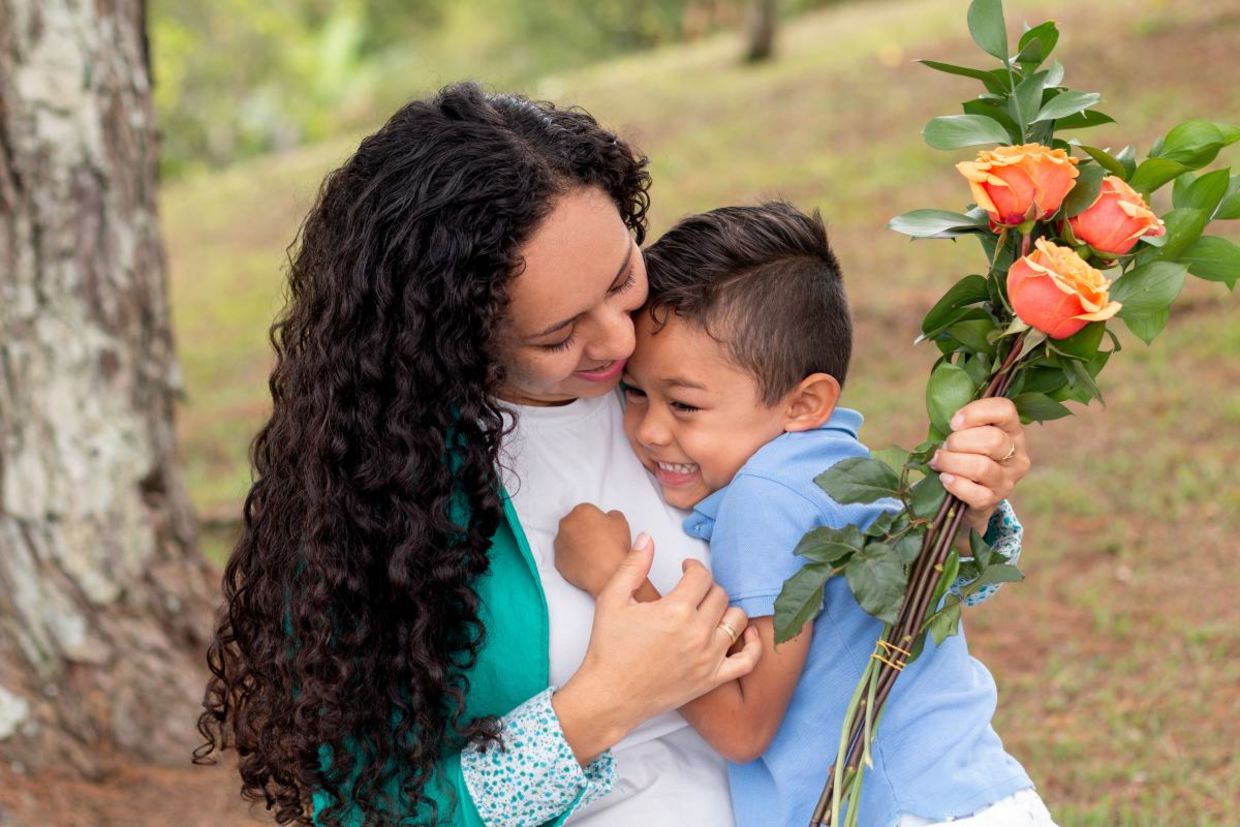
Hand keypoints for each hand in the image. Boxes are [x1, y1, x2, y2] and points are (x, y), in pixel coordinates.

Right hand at [551, 534, 761, 762]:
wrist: (609, 696)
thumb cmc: (608, 648)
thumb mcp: (612, 599)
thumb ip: (633, 565)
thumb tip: (648, 538)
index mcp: (675, 610)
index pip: (701, 576)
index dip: (693, 567)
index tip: (685, 570)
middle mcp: (697, 633)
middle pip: (719, 595)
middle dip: (706, 587)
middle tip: (692, 591)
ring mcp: (708, 658)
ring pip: (737, 620)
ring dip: (725, 610)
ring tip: (709, 610)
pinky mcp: (712, 680)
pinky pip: (747, 661)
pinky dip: (753, 645)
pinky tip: (744, 634)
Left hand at [555, 504, 631, 596]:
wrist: (609, 574)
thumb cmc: (615, 547)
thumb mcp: (621, 522)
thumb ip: (611, 515)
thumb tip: (607, 518)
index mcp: (581, 511)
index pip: (587, 512)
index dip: (596, 521)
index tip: (601, 530)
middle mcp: (566, 524)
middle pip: (574, 524)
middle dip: (583, 530)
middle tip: (597, 541)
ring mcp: (559, 543)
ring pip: (567, 540)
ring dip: (576, 544)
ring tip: (591, 553)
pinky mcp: (558, 560)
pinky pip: (565, 556)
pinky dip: (572, 558)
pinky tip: (585, 562)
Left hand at [929, 397, 1031, 533]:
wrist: (968, 497)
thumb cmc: (965, 455)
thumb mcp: (968, 434)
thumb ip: (963, 424)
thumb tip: (947, 419)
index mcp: (1012, 431)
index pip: (1005, 410)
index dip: (976, 412)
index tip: (953, 423)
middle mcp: (1016, 455)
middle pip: (993, 440)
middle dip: (959, 442)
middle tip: (945, 447)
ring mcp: (1008, 480)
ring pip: (982, 467)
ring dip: (951, 462)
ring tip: (938, 462)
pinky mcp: (994, 500)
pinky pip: (975, 493)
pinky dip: (955, 484)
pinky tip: (945, 479)